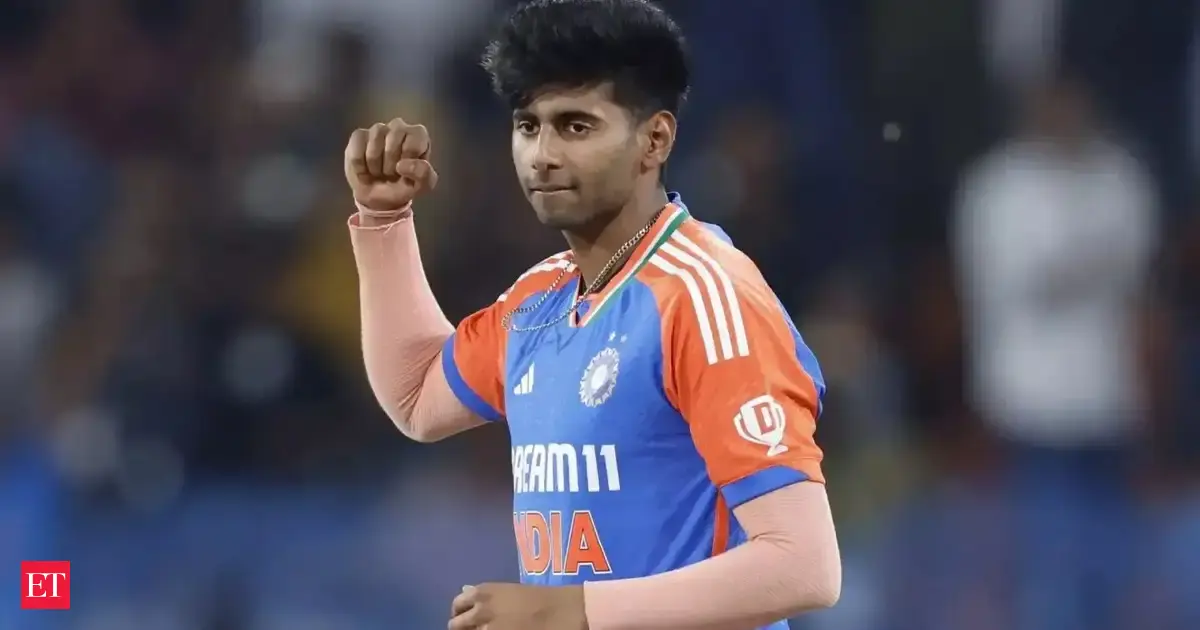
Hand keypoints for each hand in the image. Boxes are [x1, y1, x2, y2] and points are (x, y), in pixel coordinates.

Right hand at [344, 118, 438, 211]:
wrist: (380, 196)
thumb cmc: (404, 186)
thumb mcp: (423, 186)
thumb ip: (424, 174)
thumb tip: (402, 165)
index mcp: (418, 135)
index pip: (413, 144)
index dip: (407, 163)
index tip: (406, 171)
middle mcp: (398, 126)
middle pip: (392, 146)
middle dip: (390, 167)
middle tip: (391, 174)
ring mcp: (377, 129)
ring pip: (373, 149)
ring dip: (375, 168)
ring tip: (379, 172)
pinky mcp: (358, 136)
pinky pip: (356, 152)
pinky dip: (360, 168)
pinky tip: (365, 170)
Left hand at [449, 583, 586, 629]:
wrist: (560, 611)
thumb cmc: (539, 598)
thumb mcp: (508, 591)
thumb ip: (485, 595)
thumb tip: (465, 591)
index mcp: (482, 593)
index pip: (456, 606)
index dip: (459, 614)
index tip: (466, 619)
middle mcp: (480, 610)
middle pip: (455, 625)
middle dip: (462, 629)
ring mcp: (487, 629)